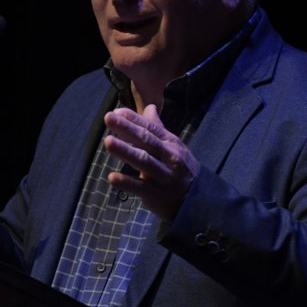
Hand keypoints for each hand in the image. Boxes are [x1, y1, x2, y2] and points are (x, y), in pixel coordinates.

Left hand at [104, 105, 199, 220]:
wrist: (198, 199)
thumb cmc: (180, 168)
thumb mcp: (173, 146)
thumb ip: (158, 128)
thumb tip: (150, 107)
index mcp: (171, 143)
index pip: (150, 128)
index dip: (134, 119)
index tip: (116, 111)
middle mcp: (169, 157)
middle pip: (146, 141)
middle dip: (127, 129)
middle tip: (108, 118)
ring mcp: (163, 176)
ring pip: (143, 161)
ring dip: (125, 151)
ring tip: (108, 142)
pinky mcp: (156, 194)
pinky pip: (140, 187)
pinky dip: (126, 182)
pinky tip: (112, 177)